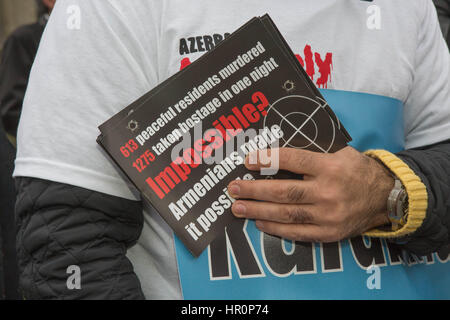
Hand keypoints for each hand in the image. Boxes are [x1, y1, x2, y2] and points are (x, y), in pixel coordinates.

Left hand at [228, 147, 393, 241]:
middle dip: (254, 190)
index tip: (248, 161)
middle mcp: (328, 191)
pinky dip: (276, 229)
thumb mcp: (340, 153)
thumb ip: (311, 155)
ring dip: (258, 211)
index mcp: (330, 166)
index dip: (267, 160)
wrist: (387, 197)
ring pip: (286, 214)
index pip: (292, 160)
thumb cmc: (358, 171)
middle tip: (233, 189)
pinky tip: (260, 223)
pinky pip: (298, 232)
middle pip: (283, 191)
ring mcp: (329, 215)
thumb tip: (275, 157)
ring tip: (238, 208)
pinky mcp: (330, 233)